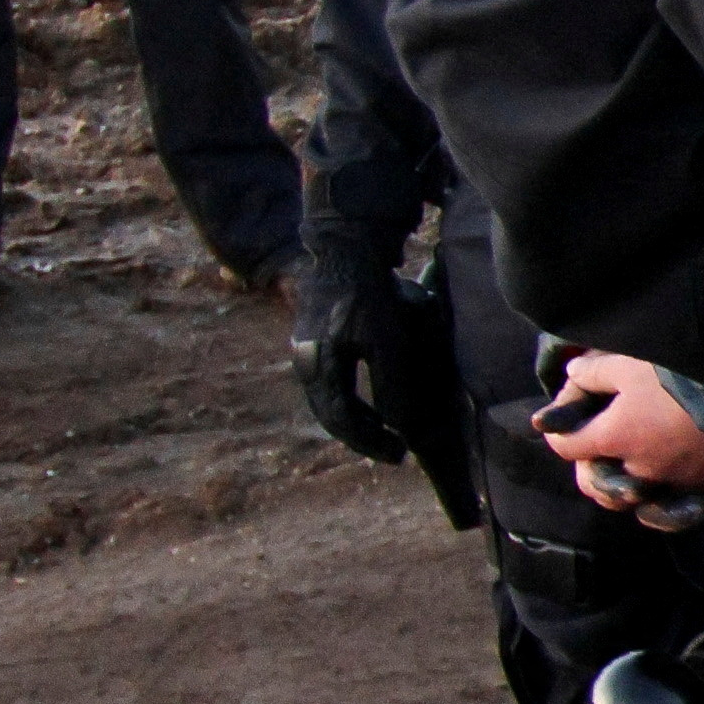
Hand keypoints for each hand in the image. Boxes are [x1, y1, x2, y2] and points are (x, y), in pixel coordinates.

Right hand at [291, 248, 418, 463]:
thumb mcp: (387, 341)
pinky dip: (349, 401)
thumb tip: (397, 425)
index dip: (371, 441)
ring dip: (355, 421)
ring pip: (327, 401)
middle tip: (393, 451)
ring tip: (383, 433)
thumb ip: (390, 385)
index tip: (399, 453)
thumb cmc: (370, 295)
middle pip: (330, 415)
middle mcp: (305, 361)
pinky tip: (369, 405)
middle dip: (362, 437)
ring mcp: (305, 350)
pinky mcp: (312, 339)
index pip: (342, 419)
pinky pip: (328, 384)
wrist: (344, 251)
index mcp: (319, 365)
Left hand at [543, 345, 703, 521]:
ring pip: (630, 497)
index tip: (565, 417)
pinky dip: (659, 496)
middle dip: (588, 469)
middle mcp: (635, 468)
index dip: (559, 431)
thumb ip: (593, 372)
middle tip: (597, 446)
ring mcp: (668, 482)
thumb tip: (571, 373)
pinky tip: (663, 479)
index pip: (564, 446)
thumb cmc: (679, 378)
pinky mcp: (699, 486)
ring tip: (630, 462)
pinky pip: (668, 502)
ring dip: (622, 484)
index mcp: (612, 438)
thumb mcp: (629, 364)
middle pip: (594, 485)